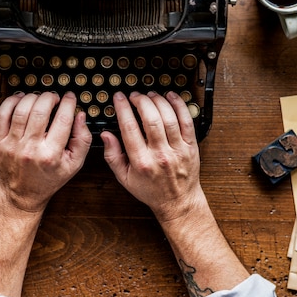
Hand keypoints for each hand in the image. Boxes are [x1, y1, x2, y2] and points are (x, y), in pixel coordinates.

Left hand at [0, 91, 91, 212]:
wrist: (22, 194)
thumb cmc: (49, 179)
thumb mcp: (74, 164)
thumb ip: (82, 140)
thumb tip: (80, 116)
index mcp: (51, 154)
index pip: (62, 120)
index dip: (68, 103)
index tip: (70, 97)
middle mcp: (31, 148)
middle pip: (40, 111)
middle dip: (50, 97)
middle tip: (54, 97)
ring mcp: (13, 144)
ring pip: (21, 109)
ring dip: (32, 97)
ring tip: (39, 98)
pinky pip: (2, 115)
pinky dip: (11, 102)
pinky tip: (20, 100)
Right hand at [101, 91, 205, 221]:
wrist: (178, 202)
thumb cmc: (151, 190)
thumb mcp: (124, 178)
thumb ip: (112, 155)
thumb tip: (105, 135)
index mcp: (141, 161)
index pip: (129, 128)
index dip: (123, 108)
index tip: (119, 98)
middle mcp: (160, 154)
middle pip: (150, 119)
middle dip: (141, 101)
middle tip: (135, 95)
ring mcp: (177, 149)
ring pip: (168, 117)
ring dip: (158, 100)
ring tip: (150, 94)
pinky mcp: (191, 146)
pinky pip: (186, 121)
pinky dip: (179, 105)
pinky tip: (170, 97)